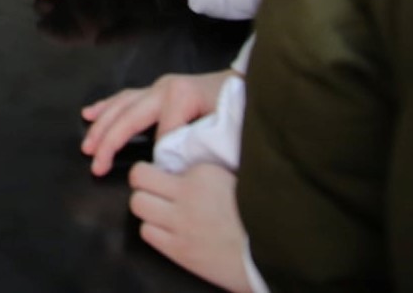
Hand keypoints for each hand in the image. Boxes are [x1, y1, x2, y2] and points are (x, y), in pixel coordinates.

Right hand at [79, 70, 232, 176]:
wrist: (252, 84)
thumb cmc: (240, 108)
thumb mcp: (226, 129)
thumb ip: (195, 145)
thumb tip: (167, 162)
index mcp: (180, 95)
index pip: (160, 133)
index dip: (158, 157)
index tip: (161, 175)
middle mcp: (164, 87)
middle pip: (129, 115)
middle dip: (109, 140)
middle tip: (94, 165)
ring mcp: (159, 86)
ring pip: (121, 104)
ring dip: (102, 125)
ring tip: (87, 146)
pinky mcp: (158, 88)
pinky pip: (126, 97)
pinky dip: (106, 106)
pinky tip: (89, 113)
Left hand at [128, 163, 251, 292]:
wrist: (274, 250)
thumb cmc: (258, 211)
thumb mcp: (233, 176)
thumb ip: (203, 170)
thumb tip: (181, 162)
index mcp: (202, 174)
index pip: (157, 161)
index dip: (158, 169)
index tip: (166, 175)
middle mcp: (187, 198)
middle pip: (138, 181)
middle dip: (145, 184)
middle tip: (157, 190)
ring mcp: (181, 226)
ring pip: (138, 206)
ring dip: (148, 207)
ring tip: (164, 210)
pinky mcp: (180, 251)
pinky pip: (148, 234)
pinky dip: (154, 230)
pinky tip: (169, 230)